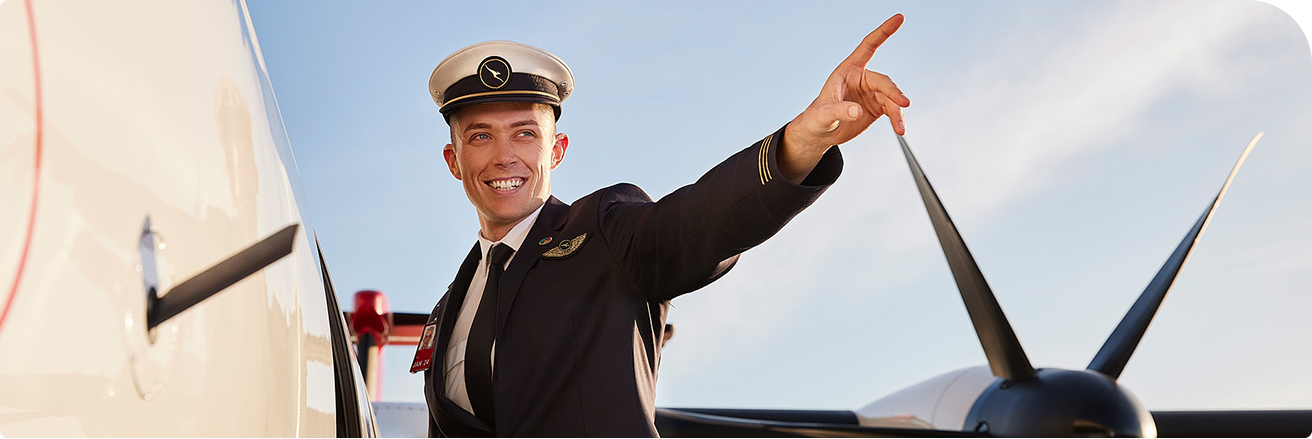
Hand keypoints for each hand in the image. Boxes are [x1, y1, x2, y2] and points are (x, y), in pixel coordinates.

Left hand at [779, 14, 910, 182]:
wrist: (820, 133)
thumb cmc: (817, 117)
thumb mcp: (824, 114)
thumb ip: (840, 110)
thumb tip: (857, 111)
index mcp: (848, 70)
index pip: (868, 46)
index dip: (883, 32)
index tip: (899, 18)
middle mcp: (862, 79)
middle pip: (884, 81)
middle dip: (894, 93)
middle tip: (903, 104)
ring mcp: (871, 93)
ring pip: (891, 98)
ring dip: (897, 111)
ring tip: (899, 128)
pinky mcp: (877, 107)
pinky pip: (892, 110)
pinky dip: (897, 119)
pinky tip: (899, 128)